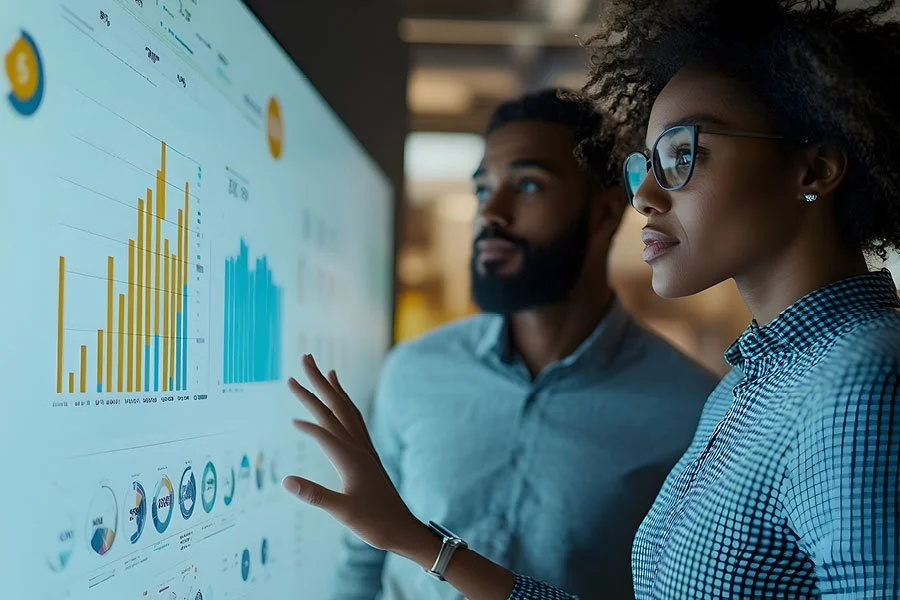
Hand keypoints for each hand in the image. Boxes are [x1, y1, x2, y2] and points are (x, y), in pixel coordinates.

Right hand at [282, 354, 431, 555]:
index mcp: (350, 457)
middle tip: (304, 359)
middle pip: (335, 407)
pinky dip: (346, 405)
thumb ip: (315, 496)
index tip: (290, 418)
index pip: (323, 430)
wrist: (402, 528)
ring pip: (346, 410)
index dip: (306, 422)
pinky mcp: (367, 454)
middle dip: (318, 383)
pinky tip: (342, 402)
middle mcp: (358, 446)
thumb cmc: (374, 522)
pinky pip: (355, 420)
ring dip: (334, 389)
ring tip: (326, 370)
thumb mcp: (342, 512)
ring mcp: (364, 448)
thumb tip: (285, 481)